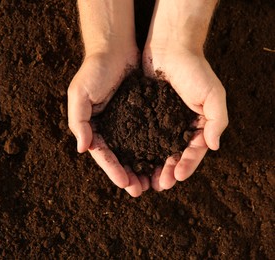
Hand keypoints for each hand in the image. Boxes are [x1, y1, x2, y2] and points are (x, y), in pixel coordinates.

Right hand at [67, 51, 149, 196]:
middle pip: (119, 158)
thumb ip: (79, 121)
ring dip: (143, 168)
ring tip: (155, 182)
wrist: (114, 48)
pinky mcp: (142, 115)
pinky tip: (164, 160)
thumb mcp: (79, 94)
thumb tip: (82, 149)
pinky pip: (149, 136)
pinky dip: (155, 149)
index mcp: (94, 127)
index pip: (103, 154)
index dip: (113, 169)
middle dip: (130, 175)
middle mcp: (110, 129)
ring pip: (136, 152)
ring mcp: (126, 123)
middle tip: (141, 190)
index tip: (125, 183)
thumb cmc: (94, 70)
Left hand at [143, 46, 227, 190]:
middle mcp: (179, 126)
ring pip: (156, 150)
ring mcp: (161, 122)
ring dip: (151, 166)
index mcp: (198, 125)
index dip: (186, 165)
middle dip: (166, 172)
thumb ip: (217, 120)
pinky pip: (141, 136)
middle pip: (174, 155)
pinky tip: (131, 160)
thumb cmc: (194, 69)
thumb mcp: (213, 94)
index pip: (194, 151)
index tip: (176, 177)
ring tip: (142, 180)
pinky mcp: (145, 115)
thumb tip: (215, 146)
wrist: (170, 47)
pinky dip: (138, 150)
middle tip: (157, 186)